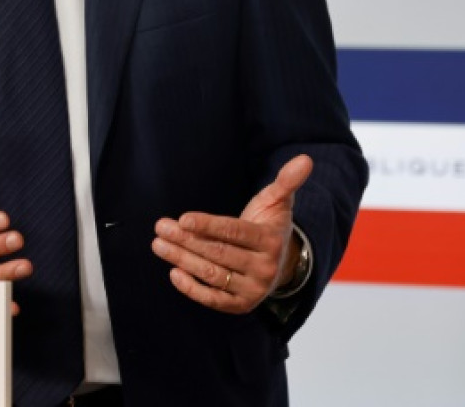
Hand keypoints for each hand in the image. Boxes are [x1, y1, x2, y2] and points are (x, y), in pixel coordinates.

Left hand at [151, 154, 312, 314]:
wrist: (279, 262)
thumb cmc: (269, 224)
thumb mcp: (278, 201)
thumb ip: (286, 181)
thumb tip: (305, 159)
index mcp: (271, 241)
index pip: (235, 233)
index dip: (209, 226)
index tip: (183, 219)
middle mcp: (265, 268)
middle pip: (219, 253)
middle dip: (186, 240)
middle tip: (161, 227)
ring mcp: (253, 290)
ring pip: (212, 274)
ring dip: (182, 260)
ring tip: (159, 245)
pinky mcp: (241, 305)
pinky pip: (213, 299)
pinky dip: (192, 288)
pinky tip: (173, 272)